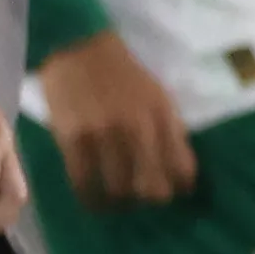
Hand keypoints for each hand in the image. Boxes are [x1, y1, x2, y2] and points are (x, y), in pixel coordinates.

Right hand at [35, 31, 195, 208]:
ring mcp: (103, 134)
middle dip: (152, 200)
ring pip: (119, 190)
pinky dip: (91, 199)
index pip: (182, 167)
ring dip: (121, 204)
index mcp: (163, 115)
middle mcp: (137, 127)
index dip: (181, 187)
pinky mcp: (73, 139)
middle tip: (144, 200)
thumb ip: (169, 130)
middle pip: (152, 186)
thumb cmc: (123, 75)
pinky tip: (94, 201)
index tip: (176, 194)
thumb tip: (179, 172)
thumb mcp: (158, 96)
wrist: (79, 48)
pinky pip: (84, 183)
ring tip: (119, 205)